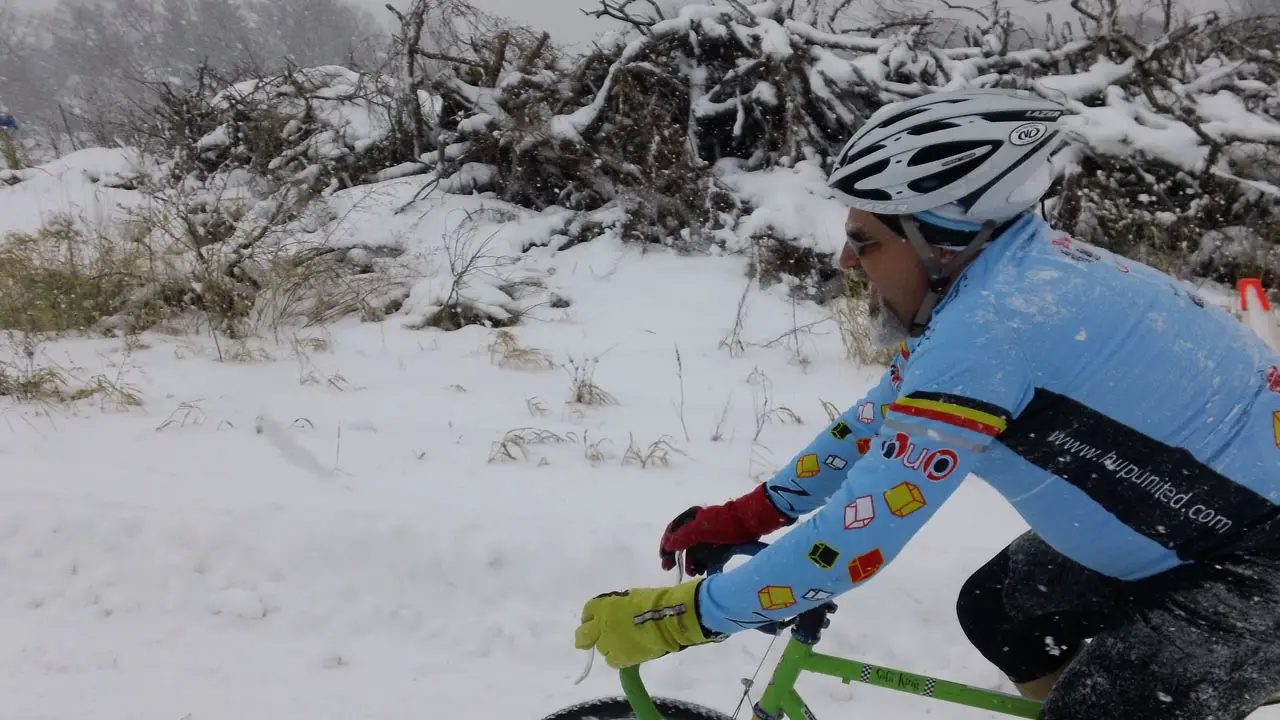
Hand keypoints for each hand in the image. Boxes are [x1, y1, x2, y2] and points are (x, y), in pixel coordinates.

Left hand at [574, 580, 715, 668]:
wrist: (666, 619)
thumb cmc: (653, 602)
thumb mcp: (630, 597)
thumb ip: (617, 606)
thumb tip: (617, 614)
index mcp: (603, 606)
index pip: (588, 611)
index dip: (590, 617)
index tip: (593, 620)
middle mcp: (601, 625)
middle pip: (584, 635)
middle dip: (586, 637)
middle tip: (588, 641)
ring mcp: (609, 643)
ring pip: (602, 649)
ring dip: (609, 647)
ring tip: (623, 645)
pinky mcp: (620, 658)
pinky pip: (613, 661)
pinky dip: (618, 658)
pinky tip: (627, 655)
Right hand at [659, 484, 790, 574]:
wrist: (752, 523)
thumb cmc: (726, 524)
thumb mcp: (701, 530)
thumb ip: (683, 537)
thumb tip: (668, 545)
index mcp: (691, 518)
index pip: (672, 531)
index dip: (666, 545)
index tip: (664, 559)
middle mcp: (698, 526)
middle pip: (682, 543)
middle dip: (676, 557)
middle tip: (669, 569)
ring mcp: (709, 536)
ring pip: (694, 552)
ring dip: (690, 563)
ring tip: (692, 573)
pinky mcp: (720, 544)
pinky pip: (706, 556)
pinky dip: (703, 564)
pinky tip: (702, 572)